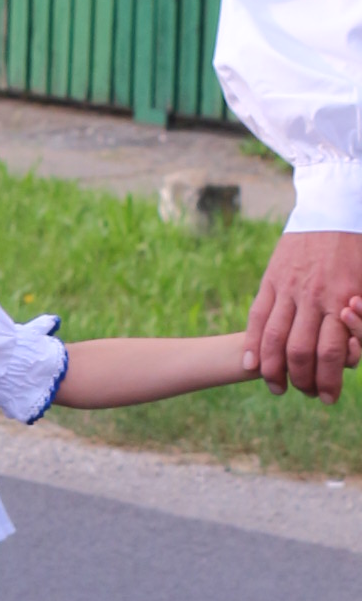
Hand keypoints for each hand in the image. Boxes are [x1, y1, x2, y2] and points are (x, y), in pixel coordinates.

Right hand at [245, 229, 361, 398]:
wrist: (335, 205)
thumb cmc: (359, 246)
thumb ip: (360, 315)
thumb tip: (354, 352)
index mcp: (342, 297)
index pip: (332, 351)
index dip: (329, 380)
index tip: (329, 396)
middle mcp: (314, 297)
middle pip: (301, 352)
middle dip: (302, 381)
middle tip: (306, 393)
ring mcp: (288, 289)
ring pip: (274, 339)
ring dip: (273, 370)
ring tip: (277, 386)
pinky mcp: (271, 280)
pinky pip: (256, 317)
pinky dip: (252, 344)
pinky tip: (249, 364)